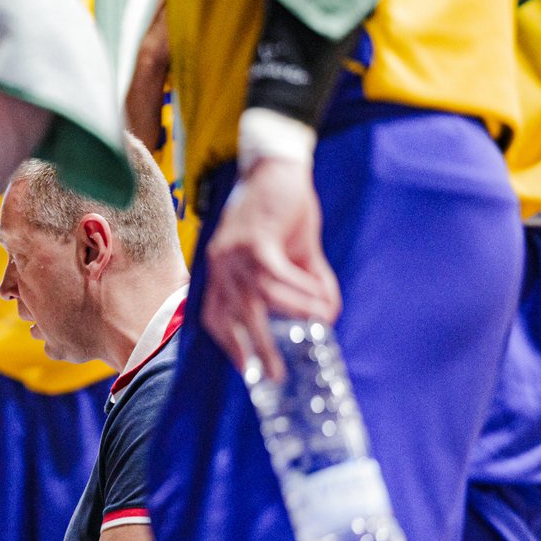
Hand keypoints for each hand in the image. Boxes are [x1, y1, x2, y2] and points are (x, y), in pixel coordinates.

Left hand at [201, 157, 340, 380]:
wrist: (278, 166)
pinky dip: (300, 290)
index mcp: (220, 271)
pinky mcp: (254, 239)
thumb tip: (327, 316)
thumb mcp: (294, 254)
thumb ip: (307, 285)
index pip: (213, 316)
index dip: (228, 344)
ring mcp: (233, 253)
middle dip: (255, 347)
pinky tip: (319, 298)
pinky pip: (276, 276)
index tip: (246, 369)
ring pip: (260, 298)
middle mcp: (220, 265)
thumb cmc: (282, 210)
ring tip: (319, 322)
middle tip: (275, 373)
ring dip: (293, 312)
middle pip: (233, 317)